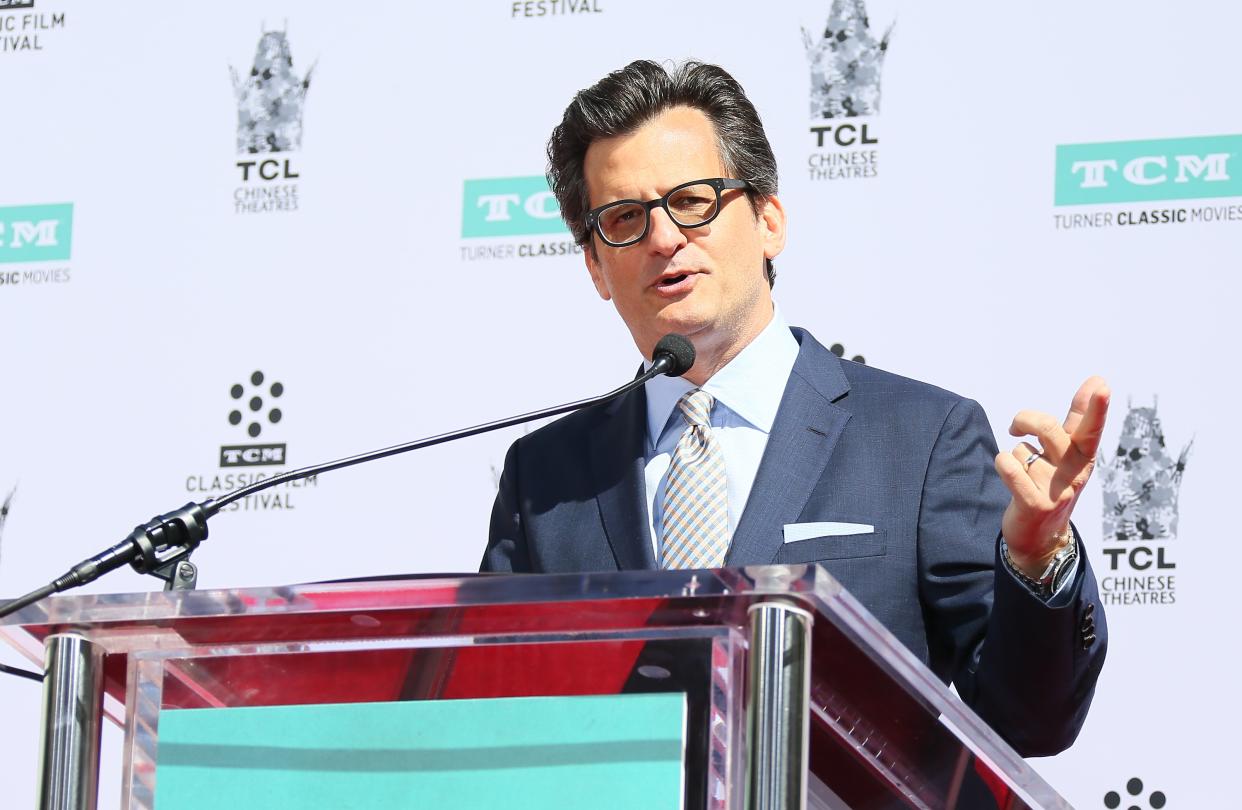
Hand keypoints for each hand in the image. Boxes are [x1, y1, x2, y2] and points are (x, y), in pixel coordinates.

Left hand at [995, 377, 1110, 575]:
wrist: (1041, 536)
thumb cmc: (1054, 485)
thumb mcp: (1070, 454)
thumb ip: (1079, 419)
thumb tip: (1097, 380)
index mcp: (1084, 456)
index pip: (1091, 428)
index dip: (1095, 407)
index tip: (1100, 384)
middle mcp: (1075, 472)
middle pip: (1047, 429)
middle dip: (1024, 420)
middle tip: (1015, 427)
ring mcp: (1057, 490)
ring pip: (1021, 451)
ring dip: (1015, 457)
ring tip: (1025, 476)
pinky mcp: (1036, 504)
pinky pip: (1009, 467)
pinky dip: (1003, 466)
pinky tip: (1011, 477)